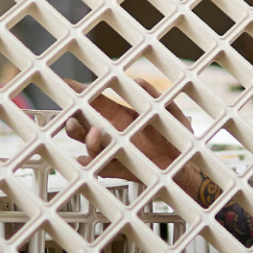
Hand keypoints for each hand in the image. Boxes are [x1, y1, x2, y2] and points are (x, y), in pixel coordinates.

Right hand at [62, 79, 192, 182]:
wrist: (186, 165)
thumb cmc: (177, 138)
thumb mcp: (170, 113)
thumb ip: (155, 97)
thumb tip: (138, 82)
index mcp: (122, 117)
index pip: (96, 103)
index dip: (80, 94)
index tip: (66, 85)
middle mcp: (114, 134)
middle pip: (85, 127)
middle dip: (74, 123)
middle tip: (72, 118)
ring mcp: (115, 153)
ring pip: (92, 148)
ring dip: (88, 141)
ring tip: (95, 134)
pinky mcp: (121, 170)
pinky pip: (102, 169)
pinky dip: (93, 166)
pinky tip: (86, 161)